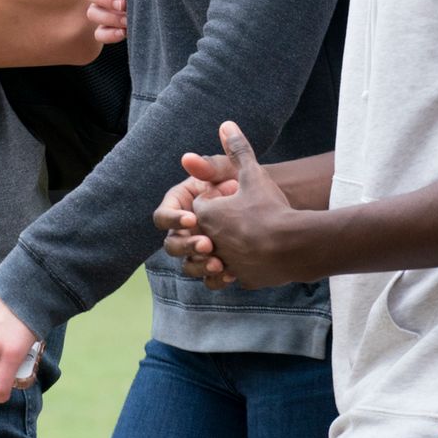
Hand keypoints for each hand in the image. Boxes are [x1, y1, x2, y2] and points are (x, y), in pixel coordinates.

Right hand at [153, 147, 240, 285]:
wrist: (274, 210)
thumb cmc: (248, 184)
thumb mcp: (229, 173)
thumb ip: (209, 165)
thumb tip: (187, 157)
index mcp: (182, 207)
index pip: (163, 216)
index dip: (173, 219)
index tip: (192, 219)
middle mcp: (187, 231)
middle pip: (172, 245)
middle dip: (187, 246)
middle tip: (208, 244)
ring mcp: (202, 250)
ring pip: (188, 265)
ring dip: (200, 266)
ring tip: (220, 264)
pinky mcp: (217, 267)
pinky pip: (209, 281)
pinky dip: (217, 279)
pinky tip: (232, 274)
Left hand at [169, 123, 305, 290]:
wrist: (296, 245)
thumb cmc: (272, 208)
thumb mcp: (254, 175)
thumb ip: (238, 150)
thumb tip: (226, 125)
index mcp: (207, 215)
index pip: (196, 208)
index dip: (211, 203)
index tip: (230, 199)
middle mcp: (209, 241)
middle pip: (197, 234)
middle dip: (209, 228)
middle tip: (234, 221)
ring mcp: (224, 262)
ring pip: (205, 261)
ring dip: (216, 253)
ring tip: (238, 242)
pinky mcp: (240, 278)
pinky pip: (227, 277)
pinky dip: (233, 271)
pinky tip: (248, 259)